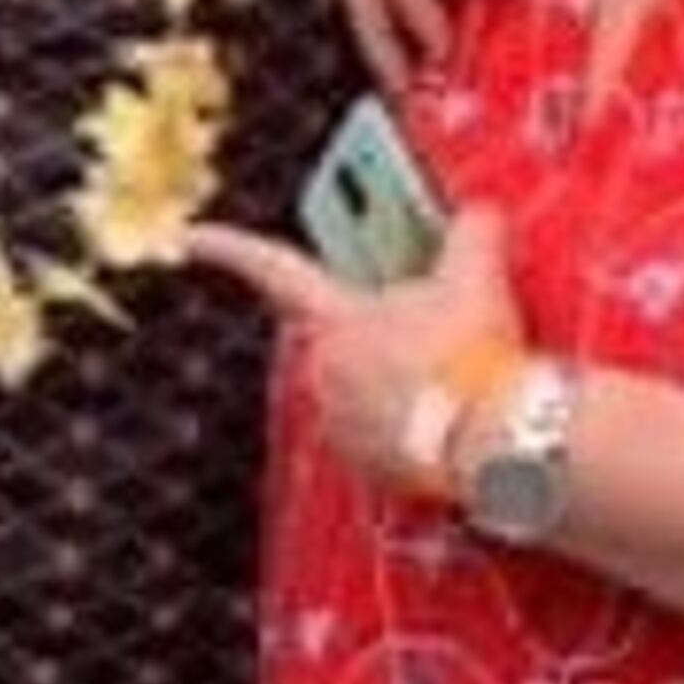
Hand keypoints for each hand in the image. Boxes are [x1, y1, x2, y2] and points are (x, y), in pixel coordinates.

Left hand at [187, 203, 523, 497]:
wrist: (490, 443)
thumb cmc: (467, 356)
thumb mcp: (477, 276)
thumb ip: (470, 233)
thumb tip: (478, 216)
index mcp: (334, 319)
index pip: (271, 268)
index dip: (229, 247)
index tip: (192, 236)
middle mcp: (323, 374)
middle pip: (339, 333)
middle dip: (378, 326)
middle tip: (434, 325)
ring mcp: (341, 425)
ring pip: (361, 385)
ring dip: (398, 376)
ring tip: (453, 374)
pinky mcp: (369, 468)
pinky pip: (381, 432)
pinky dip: (410, 421)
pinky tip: (450, 414)